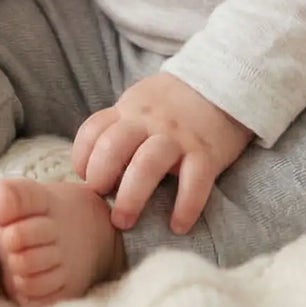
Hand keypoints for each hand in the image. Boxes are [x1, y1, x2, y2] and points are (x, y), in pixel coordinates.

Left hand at [71, 72, 253, 235]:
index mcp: (130, 110)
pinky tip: (177, 226)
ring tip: (124, 222)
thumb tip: (94, 165)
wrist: (223, 80)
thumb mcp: (141, 102)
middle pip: (114, 146)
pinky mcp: (207, 151)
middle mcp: (149, 121)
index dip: (82, 157)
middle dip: (100, 178)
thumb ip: (120, 126)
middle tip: (101, 204)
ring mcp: (178, 136)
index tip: (85, 179)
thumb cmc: (175, 101)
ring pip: (147, 164)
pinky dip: (185, 206)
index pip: (94, 130)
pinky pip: (194, 181)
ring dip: (131, 196)